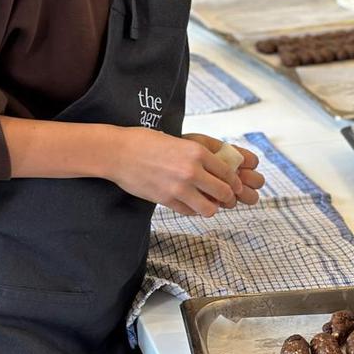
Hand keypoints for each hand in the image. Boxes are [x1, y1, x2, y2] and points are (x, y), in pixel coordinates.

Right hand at [108, 128, 254, 217]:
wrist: (119, 153)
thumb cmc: (145, 142)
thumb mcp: (179, 141)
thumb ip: (198, 155)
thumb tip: (216, 167)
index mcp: (197, 152)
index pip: (228, 173)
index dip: (234, 183)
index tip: (234, 186)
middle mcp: (192, 171)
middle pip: (224, 192)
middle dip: (228, 198)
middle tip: (225, 198)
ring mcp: (179, 188)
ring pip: (209, 208)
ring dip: (210, 207)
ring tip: (206, 203)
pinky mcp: (167, 200)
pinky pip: (189, 212)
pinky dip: (192, 210)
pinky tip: (188, 203)